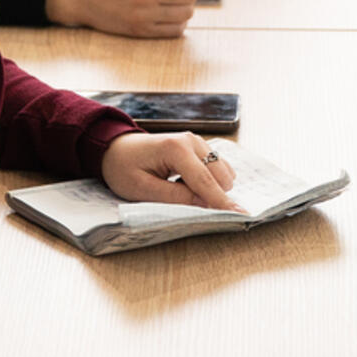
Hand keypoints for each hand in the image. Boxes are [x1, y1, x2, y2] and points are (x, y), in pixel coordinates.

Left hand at [101, 132, 242, 210]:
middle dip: (214, 195)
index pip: (205, 181)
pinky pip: (217, 166)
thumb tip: (204, 204)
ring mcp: (197, 140)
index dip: (221, 202)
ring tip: (179, 188)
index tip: (241, 216)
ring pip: (222, 170)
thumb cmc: (123, 169)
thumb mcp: (142, 190)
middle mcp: (191, 140)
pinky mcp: (198, 145)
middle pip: (220, 175)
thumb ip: (175, 197)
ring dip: (210, 186)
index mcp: (176, 149)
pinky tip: (187, 182)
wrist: (115, 149)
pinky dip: (210, 179)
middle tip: (184, 202)